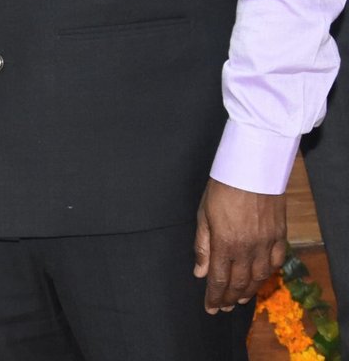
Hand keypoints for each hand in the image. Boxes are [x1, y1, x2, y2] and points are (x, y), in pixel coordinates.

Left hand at [193, 178, 285, 312]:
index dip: (214, 296)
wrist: (251, 171)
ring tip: (238, 299)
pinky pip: (275, 263)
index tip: (210, 308)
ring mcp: (266, 243)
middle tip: (223, 307)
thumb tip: (199, 272)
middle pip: (238, 282)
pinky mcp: (279, 236)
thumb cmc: (221, 190)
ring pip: (258, 277)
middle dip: (229, 298)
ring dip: (248, 291)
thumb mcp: (203, 215)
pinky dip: (267, 275)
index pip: (218, 279)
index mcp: (225, 244)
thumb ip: (202, 246)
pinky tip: (260, 280)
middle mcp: (247, 248)